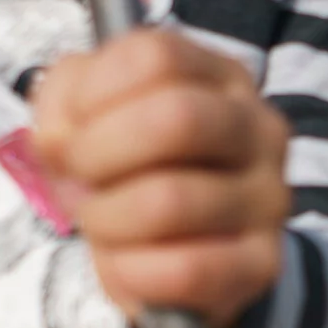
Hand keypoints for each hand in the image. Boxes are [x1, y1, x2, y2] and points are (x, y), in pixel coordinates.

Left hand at [30, 28, 290, 327]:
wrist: (188, 254)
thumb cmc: (137, 173)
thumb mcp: (97, 117)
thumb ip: (65, 102)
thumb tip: (59, 138)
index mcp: (219, 76)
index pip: (156, 55)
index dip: (91, 93)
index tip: (69, 128)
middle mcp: (257, 127)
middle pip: (176, 118)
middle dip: (98, 153)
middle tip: (76, 177)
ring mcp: (267, 196)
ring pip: (171, 201)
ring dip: (107, 218)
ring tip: (98, 222)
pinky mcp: (262, 262)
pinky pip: (187, 268)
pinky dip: (131, 271)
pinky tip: (124, 264)